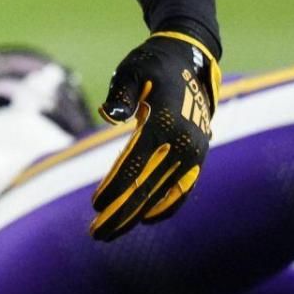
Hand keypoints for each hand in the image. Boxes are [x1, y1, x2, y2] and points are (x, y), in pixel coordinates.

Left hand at [89, 28, 220, 240]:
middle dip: (121, 213)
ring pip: (163, 194)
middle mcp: (183, 144)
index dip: (115, 189)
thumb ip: (121, 92)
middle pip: (147, 188)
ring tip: (111, 232)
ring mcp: (194, 153)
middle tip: (95, 234)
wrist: (192, 59)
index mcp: (165, 124)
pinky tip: (146, 218)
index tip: (94, 207)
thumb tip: (109, 114)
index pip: (135, 166)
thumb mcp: (133, 70)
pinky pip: (183, 188)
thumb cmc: (153, 65)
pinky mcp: (199, 156)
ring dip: (137, 215)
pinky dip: (167, 206)